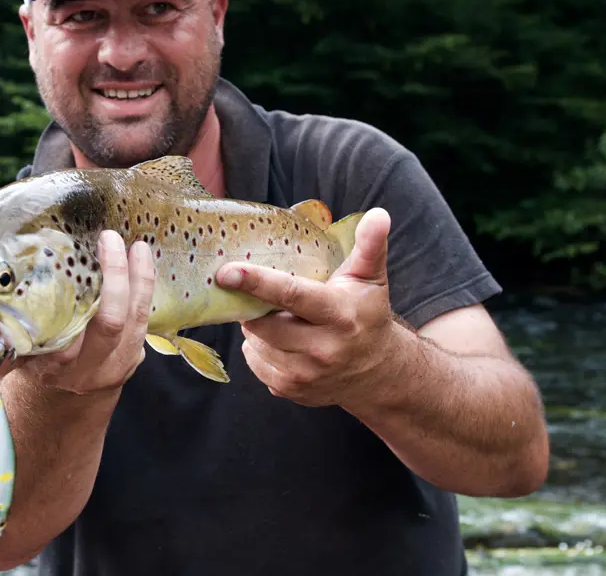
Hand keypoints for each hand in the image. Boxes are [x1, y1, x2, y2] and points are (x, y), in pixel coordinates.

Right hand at [12, 230, 155, 394]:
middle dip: (116, 277)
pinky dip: (145, 290)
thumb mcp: (10, 354)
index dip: (71, 300)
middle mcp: (87, 369)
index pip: (68, 335)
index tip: (70, 262)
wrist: (64, 401)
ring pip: (136, 320)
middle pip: (111, 323)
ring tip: (137, 245)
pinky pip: (145, 322)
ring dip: (140, 279)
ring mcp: (116, 366)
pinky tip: (142, 262)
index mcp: (53, 365)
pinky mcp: (135, 359)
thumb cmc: (32, 364)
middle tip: (110, 239)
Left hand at [214, 207, 403, 406]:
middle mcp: (322, 349)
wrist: (379, 373)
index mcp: (339, 315)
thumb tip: (379, 214)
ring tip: (276, 318)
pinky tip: (277, 340)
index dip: (256, 282)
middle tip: (260, 296)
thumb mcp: (370, 279)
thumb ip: (370, 246)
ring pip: (255, 344)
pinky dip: (258, 349)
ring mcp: (305, 375)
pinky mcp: (292, 391)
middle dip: (254, 307)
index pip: (291, 295)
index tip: (226, 272)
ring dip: (255, 328)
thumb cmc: (368, 316)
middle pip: (262, 323)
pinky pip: (256, 363)